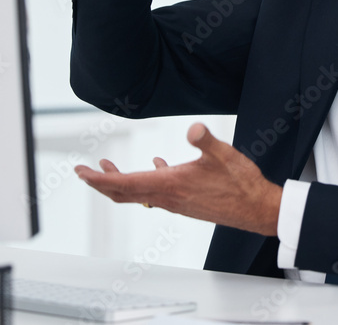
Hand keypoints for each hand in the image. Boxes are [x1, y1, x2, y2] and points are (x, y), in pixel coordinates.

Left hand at [74, 123, 281, 236]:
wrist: (256, 209)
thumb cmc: (241, 184)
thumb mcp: (223, 155)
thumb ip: (205, 140)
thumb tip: (193, 129)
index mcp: (170, 185)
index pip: (123, 184)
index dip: (98, 179)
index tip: (80, 172)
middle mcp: (168, 197)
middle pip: (123, 193)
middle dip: (100, 182)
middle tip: (83, 172)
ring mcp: (176, 202)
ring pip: (138, 194)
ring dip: (120, 182)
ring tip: (109, 169)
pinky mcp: (185, 202)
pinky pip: (156, 193)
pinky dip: (146, 181)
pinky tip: (156, 167)